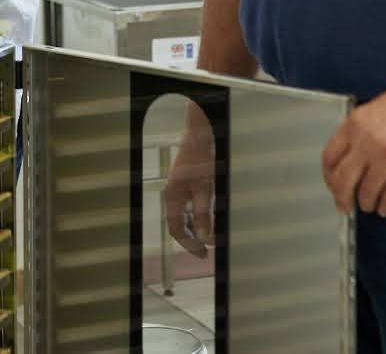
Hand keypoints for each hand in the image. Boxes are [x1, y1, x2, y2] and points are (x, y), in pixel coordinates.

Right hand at [162, 115, 216, 257]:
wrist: (201, 132)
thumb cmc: (201, 157)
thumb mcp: (205, 189)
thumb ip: (204, 214)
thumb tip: (205, 238)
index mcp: (173, 197)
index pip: (176, 229)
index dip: (189, 244)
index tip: (203, 254)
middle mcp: (173, 194)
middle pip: (179, 224)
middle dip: (193, 238)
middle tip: (209, 248)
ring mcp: (179, 188)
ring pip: (185, 216)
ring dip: (197, 228)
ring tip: (212, 236)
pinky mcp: (187, 182)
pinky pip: (190, 205)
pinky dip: (199, 215)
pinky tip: (210, 218)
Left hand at [321, 76, 385, 216]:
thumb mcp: (373, 111)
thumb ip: (359, 134)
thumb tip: (351, 162)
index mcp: (354, 126)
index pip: (329, 158)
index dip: (329, 177)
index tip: (333, 186)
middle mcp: (366, 143)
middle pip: (343, 181)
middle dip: (342, 198)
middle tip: (346, 207)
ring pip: (367, 193)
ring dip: (367, 204)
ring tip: (371, 205)